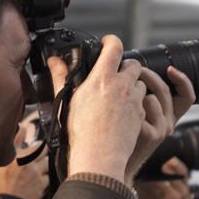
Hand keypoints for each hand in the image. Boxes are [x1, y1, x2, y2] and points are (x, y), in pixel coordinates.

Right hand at [0, 124, 48, 198]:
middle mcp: (25, 161)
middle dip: (41, 149)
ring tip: (40, 168)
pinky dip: (46, 177)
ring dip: (45, 163)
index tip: (25, 130)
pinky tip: (41, 180)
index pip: (20, 134)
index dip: (24, 131)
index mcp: (10, 156)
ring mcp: (35, 172)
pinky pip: (49, 176)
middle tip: (40, 151)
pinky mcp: (42, 184)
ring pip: (47, 161)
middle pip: (40, 148)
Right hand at [48, 35, 146, 182]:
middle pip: (133, 64)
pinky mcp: (141, 114)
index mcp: (102, 78)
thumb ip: (61, 77)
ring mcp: (134, 100)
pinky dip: (137, 103)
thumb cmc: (82, 132)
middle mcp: (122, 86)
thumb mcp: (67, 101)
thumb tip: (54, 62)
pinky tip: (124, 112)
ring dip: (133, 86)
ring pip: (141, 83)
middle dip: (126, 66)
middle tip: (115, 75)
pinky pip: (144, 102)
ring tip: (120, 97)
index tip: (108, 42)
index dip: (112, 41)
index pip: (114, 47)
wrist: (99, 157)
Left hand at [125, 66, 194, 182]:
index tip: (170, 69)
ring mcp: (161, 130)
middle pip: (165, 91)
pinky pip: (142, 108)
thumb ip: (141, 98)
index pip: (187, 96)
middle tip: (134, 72)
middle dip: (149, 76)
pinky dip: (128, 107)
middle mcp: (169, 124)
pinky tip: (119, 118)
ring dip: (134, 95)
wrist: (115, 164)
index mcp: (169, 117)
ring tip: (121, 102)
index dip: (183, 80)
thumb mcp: (137, 116)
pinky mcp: (151, 135)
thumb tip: (137, 71)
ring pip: (152, 97)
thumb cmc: (122, 137)